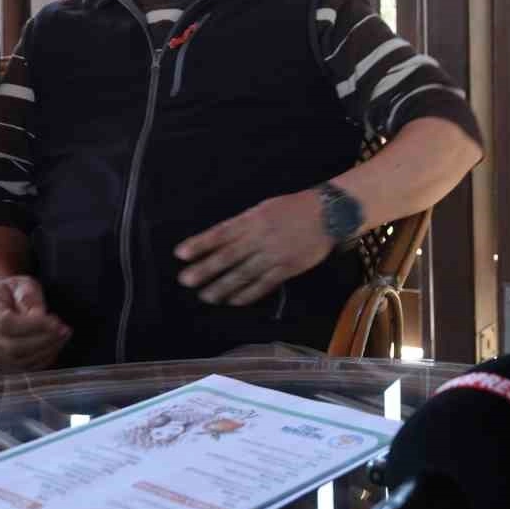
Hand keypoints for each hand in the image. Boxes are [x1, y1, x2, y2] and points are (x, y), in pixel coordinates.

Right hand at [0, 275, 70, 370]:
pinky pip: (22, 367)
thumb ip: (30, 297)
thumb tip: (39, 316)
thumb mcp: (22, 284)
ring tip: (63, 337)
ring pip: (19, 360)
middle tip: (64, 330)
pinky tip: (54, 347)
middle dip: (44, 340)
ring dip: (46, 351)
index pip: (5, 324)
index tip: (56, 321)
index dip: (33, 326)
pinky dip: (42, 359)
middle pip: (12, 347)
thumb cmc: (12, 292)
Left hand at [175, 190, 336, 305]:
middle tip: (185, 281)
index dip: (200, 244)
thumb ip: (243, 224)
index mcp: (253, 220)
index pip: (221, 233)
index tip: (180, 254)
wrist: (329, 214)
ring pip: (243, 274)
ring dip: (222, 287)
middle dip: (205, 269)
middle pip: (228, 256)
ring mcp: (274, 255)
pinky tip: (234, 301)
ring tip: (206, 296)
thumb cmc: (293, 208)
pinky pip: (264, 285)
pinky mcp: (287, 268)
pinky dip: (247, 294)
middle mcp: (260, 238)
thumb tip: (219, 241)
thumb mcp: (265, 208)